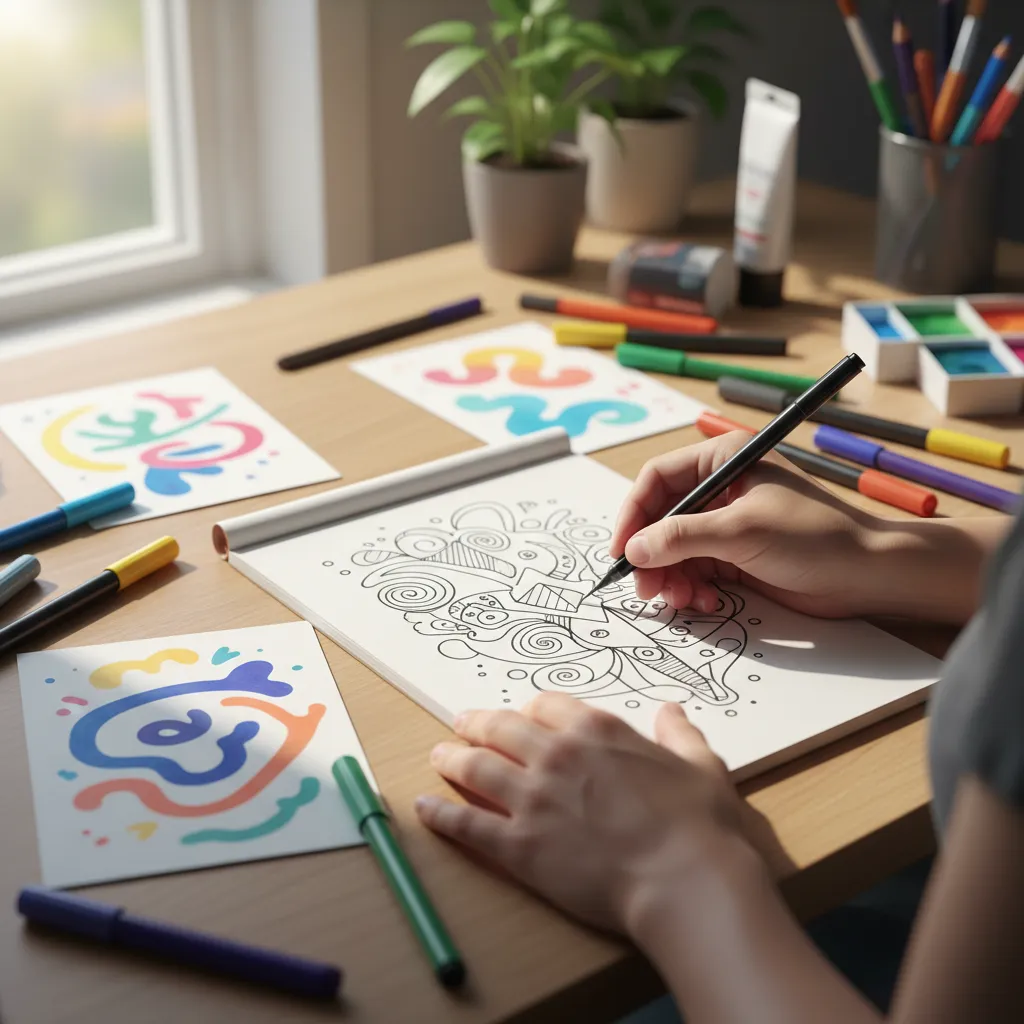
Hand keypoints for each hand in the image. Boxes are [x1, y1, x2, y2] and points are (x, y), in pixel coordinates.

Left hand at [415, 693, 789, 935]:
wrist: (683, 879)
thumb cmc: (699, 824)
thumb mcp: (701, 766)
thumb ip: (681, 736)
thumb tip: (673, 712)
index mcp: (596, 731)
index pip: (547, 705)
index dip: (530, 709)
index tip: (523, 715)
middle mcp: (556, 755)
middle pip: (501, 727)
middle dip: (478, 723)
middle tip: (462, 723)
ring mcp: (532, 798)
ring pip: (476, 768)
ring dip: (452, 759)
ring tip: (438, 755)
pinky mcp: (518, 845)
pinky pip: (467, 825)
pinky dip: (440, 814)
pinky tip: (424, 807)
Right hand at [610, 431, 889, 618]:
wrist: (867, 575)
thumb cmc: (813, 537)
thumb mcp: (740, 531)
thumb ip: (681, 538)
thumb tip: (633, 550)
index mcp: (722, 461)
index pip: (658, 480)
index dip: (633, 514)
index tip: (621, 551)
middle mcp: (720, 489)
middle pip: (661, 519)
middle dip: (651, 555)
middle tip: (648, 589)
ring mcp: (727, 524)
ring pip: (674, 551)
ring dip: (671, 578)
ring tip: (683, 601)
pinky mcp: (735, 557)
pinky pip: (694, 572)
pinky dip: (691, 590)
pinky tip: (706, 603)